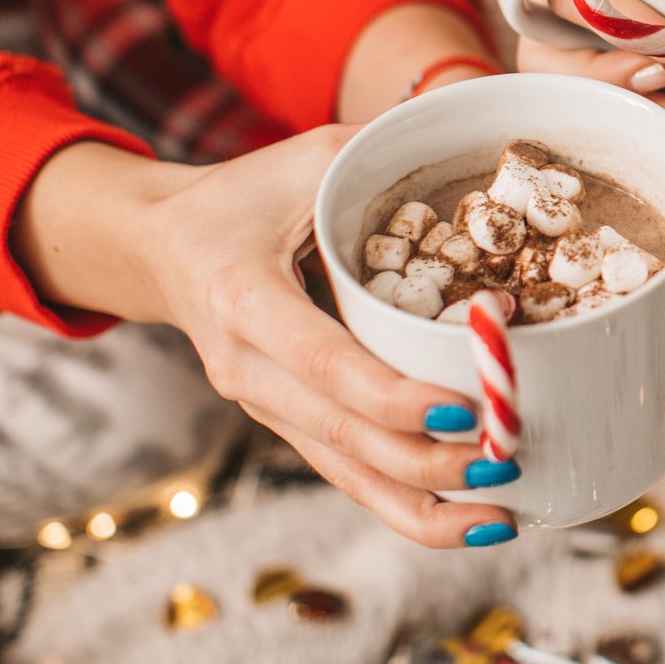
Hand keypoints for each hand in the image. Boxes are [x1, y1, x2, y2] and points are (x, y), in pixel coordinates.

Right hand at [16, 133, 516, 548]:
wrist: (159, 246)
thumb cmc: (245, 195)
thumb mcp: (308, 159)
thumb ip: (383, 153)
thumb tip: (487, 140)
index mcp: (244, 299)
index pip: (325, 363)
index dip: (392, 397)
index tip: (461, 412)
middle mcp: (247, 368)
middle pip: (341, 437)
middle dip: (426, 462)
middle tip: (505, 463)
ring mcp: (265, 406)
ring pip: (344, 476)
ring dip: (423, 507)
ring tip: (501, 516)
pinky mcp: (287, 424)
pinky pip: (346, 477)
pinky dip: (404, 506)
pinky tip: (467, 522)